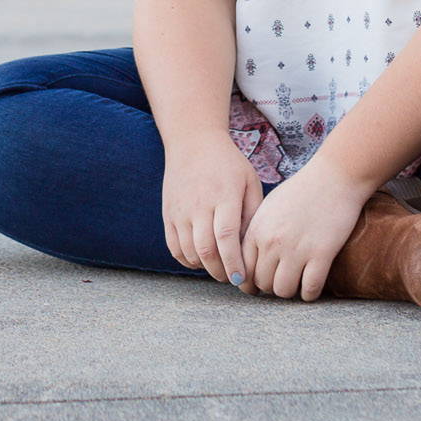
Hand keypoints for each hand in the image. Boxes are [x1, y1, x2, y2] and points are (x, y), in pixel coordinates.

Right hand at [161, 134, 262, 285]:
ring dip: (205, 268)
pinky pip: (174, 247)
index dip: (233, 262)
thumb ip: (252, 214)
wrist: (193, 141)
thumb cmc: (228, 164)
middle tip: (232, 278)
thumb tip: (252, 248)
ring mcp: (180, 209)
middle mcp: (199, 204)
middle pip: (206, 250)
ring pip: (189, 252)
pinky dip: (188, 260)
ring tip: (218, 268)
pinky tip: (200, 259)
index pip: (226, 237)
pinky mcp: (168, 214)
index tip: (241, 279)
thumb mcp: (250, 182)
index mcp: (224, 196)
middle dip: (220, 272)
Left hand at [239, 156, 372, 300]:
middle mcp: (272, 242)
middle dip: (271, 287)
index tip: (259, 284)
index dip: (250, 282)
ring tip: (297, 282)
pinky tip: (312, 285)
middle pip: (263, 284)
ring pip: (284, 291)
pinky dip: (310, 293)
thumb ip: (256, 232)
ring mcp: (297, 249)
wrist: (333, 177)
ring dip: (290, 291)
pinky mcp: (322, 254)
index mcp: (257, 230)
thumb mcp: (269, 208)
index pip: (243, 270)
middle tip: (282, 281)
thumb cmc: (301, 191)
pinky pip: (310, 290)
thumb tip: (248, 260)